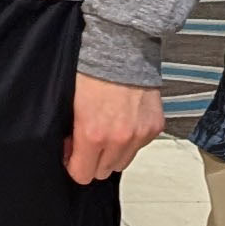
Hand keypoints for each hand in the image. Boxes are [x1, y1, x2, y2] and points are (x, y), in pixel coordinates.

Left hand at [66, 70, 162, 184]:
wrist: (122, 50)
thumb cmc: (94, 71)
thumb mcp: (71, 104)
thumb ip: (72, 133)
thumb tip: (70, 149)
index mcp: (93, 134)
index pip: (82, 175)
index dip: (74, 166)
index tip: (72, 156)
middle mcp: (118, 139)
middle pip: (103, 172)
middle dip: (93, 160)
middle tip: (88, 143)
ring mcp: (139, 134)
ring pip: (124, 162)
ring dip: (113, 153)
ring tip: (107, 132)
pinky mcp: (154, 127)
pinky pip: (140, 146)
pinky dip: (131, 140)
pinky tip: (123, 122)